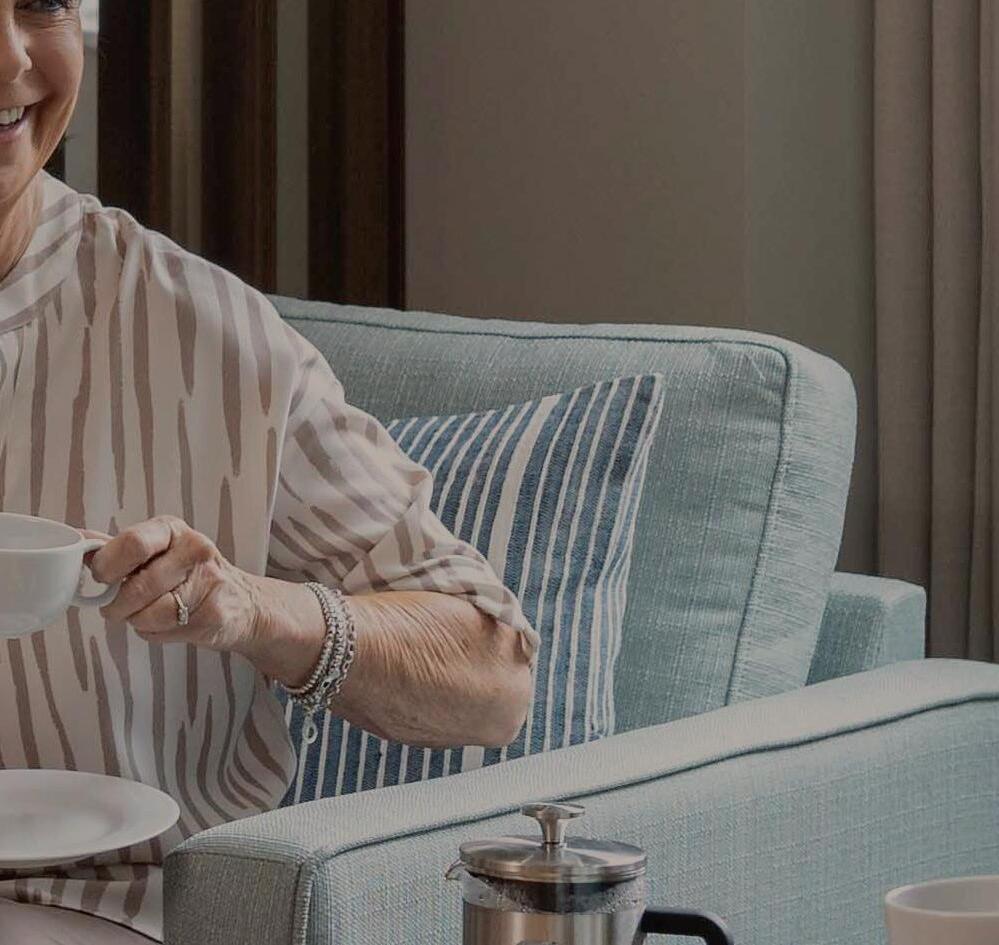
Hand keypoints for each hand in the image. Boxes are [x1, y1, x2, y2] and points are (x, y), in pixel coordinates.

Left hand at [85, 515, 262, 652]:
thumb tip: (75, 541)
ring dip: (136, 621)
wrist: (246, 604)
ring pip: (146, 613)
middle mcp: (195, 550)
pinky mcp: (213, 614)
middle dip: (117, 604)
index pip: (132, 543)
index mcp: (173, 529)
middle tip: (117, 605)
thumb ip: (117, 548)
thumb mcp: (158, 551)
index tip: (101, 577)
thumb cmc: (192, 576)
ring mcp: (208, 582)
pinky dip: (155, 632)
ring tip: (149, 613)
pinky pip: (162, 630)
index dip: (107, 566)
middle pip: (136, 585)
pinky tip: (169, 623)